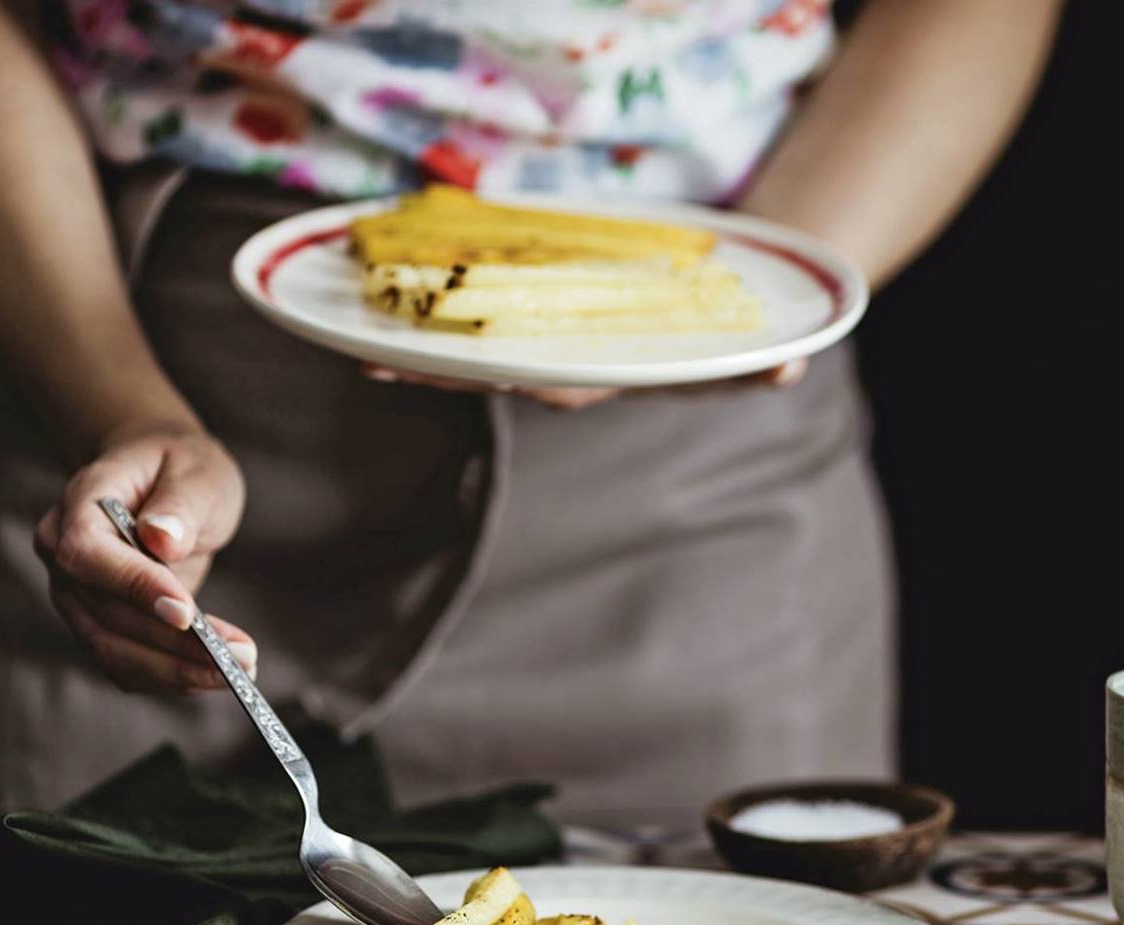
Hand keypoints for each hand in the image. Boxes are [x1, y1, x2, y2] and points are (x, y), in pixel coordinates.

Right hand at [34, 421, 251, 694]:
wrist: (164, 480)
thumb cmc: (181, 467)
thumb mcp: (196, 471)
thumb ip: (180, 504)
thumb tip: (162, 539)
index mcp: (79, 506)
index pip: (87, 554)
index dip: (133, 587)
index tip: (187, 614)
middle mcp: (64, 557)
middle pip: (106, 616)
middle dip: (175, 644)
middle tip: (240, 656)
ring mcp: (78, 597)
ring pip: (114, 651)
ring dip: (177, 671)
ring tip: (239, 669)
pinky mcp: (102, 625)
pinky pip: (127, 664)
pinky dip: (171, 676)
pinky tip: (215, 674)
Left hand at [361, 359, 807, 408]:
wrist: (698, 316)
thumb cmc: (714, 336)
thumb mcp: (744, 352)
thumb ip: (762, 365)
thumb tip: (792, 369)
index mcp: (603, 377)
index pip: (552, 381)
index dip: (506, 375)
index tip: (465, 372)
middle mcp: (564, 371)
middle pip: (493, 372)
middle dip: (437, 369)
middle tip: (372, 361)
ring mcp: (545, 351)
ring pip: (476, 356)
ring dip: (422, 352)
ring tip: (359, 345)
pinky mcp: (533, 326)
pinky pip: (478, 331)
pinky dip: (437, 325)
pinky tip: (391, 317)